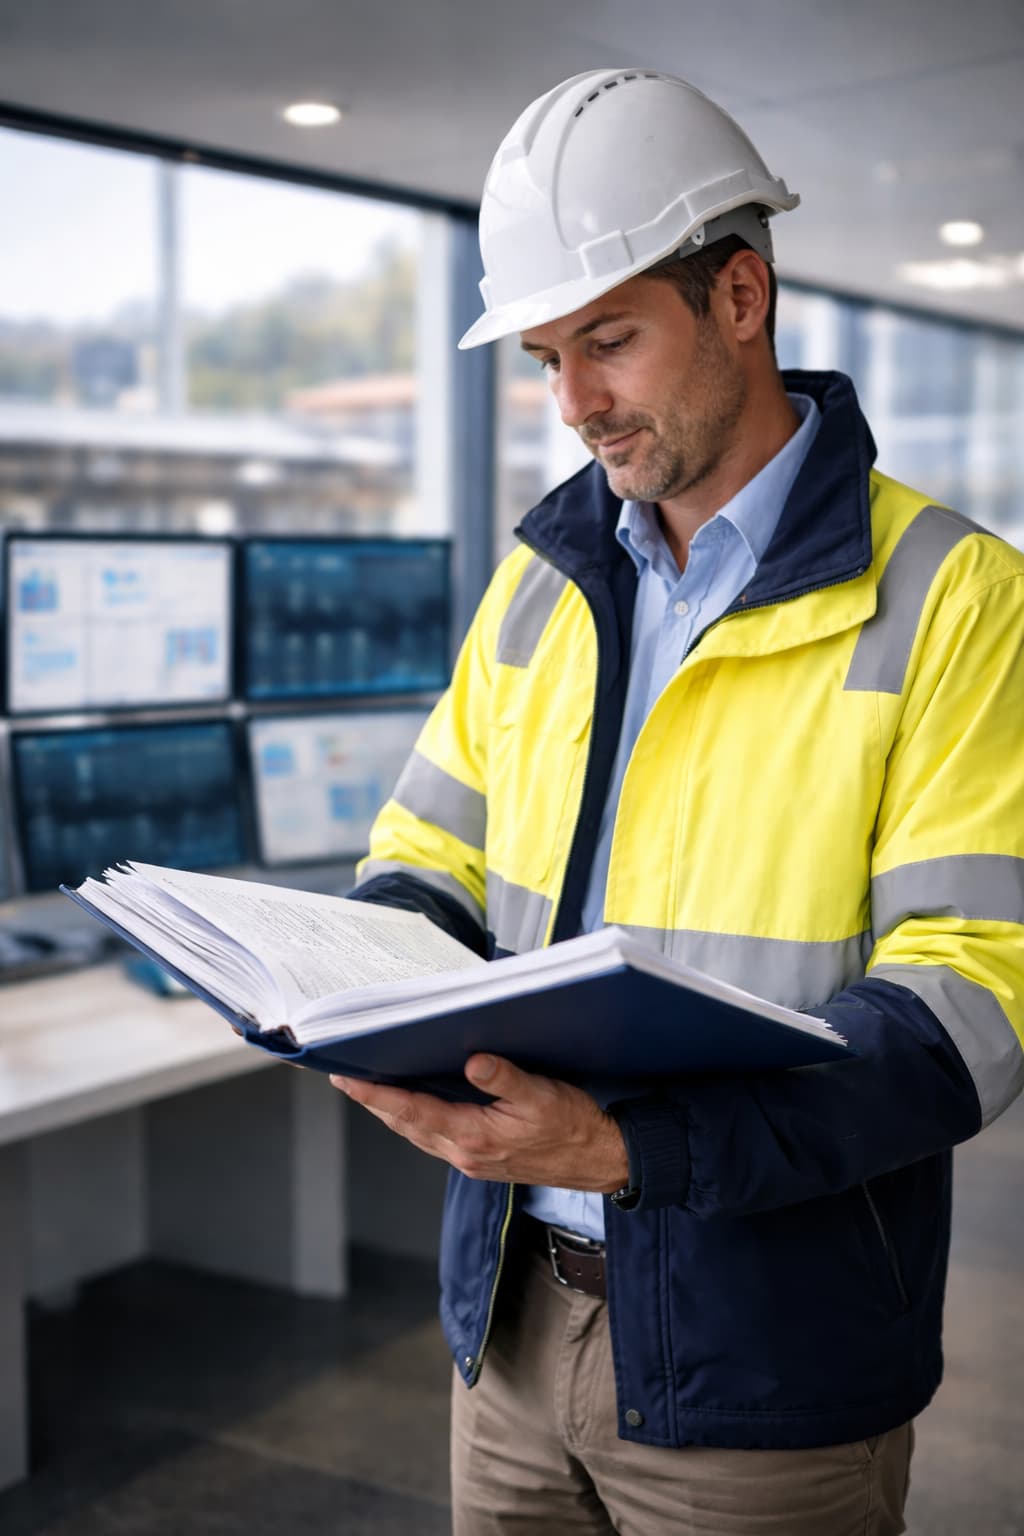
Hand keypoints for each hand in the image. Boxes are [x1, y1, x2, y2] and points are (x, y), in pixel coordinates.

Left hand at [331, 1054, 628, 1191]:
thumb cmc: (574, 1127)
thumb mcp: (543, 1096)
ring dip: (390, 1112)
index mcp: (474, 1136)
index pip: (412, 1110)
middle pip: (405, 1124)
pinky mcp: (480, 1158)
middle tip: (344, 1077)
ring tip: (367, 1089)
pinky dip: (415, 1120)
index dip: (377, 1094)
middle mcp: (464, 1152)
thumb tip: (473, 1061)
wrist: (599, 1160)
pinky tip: (411, 1106)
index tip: (348, 1079)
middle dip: (373, 1101)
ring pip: (417, 1133)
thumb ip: (506, 1078)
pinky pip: (434, 1137)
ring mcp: (471, 1159)